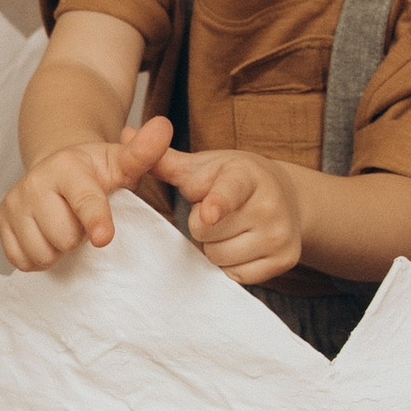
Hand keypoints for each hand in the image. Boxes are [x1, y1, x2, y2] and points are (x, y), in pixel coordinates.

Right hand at [0, 114, 174, 270]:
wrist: (55, 166)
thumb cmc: (95, 171)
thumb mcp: (121, 161)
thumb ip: (144, 151)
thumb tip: (163, 126)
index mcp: (69, 167)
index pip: (84, 200)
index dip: (95, 220)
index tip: (103, 237)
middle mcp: (36, 181)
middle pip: (63, 237)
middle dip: (78, 237)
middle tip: (81, 220)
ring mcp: (14, 201)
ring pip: (41, 252)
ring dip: (58, 249)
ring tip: (64, 227)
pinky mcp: (0, 218)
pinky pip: (21, 259)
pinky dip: (37, 257)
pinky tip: (46, 236)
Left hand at [157, 144, 304, 287]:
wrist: (285, 198)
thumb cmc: (232, 180)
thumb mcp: (202, 167)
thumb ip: (164, 160)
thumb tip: (125, 134)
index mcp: (247, 175)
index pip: (230, 191)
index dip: (217, 202)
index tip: (208, 212)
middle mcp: (271, 204)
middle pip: (207, 233)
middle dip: (201, 228)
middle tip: (215, 215)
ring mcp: (280, 234)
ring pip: (219, 258)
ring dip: (213, 249)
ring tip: (227, 229)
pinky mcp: (285, 260)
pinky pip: (237, 276)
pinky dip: (231, 266)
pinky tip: (240, 246)